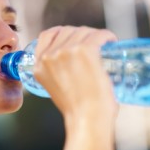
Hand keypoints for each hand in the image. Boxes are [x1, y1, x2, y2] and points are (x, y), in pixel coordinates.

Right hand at [33, 25, 117, 149]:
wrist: (86, 119)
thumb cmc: (76, 109)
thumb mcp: (54, 87)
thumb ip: (55, 72)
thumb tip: (70, 63)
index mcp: (39, 64)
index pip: (47, 35)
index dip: (63, 34)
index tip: (74, 38)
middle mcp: (49, 55)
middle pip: (67, 31)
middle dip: (81, 35)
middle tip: (93, 43)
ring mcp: (66, 51)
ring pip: (83, 31)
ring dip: (95, 35)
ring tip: (104, 44)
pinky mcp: (85, 50)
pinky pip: (99, 35)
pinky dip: (107, 36)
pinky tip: (110, 41)